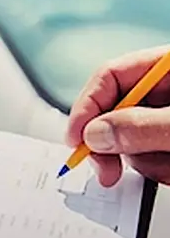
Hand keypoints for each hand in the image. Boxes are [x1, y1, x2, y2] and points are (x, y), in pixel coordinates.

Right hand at [67, 45, 169, 186]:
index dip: (87, 106)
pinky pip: (154, 158)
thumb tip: (95, 135)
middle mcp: (168, 91)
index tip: (76, 139)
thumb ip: (143, 126)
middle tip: (107, 171)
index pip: (111, 76)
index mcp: (169, 67)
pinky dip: (163, 170)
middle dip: (112, 144)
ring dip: (147, 162)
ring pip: (134, 140)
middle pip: (116, 111)